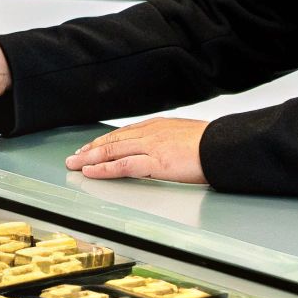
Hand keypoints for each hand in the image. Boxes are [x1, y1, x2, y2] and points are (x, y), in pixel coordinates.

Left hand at [63, 118, 208, 183]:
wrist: (224, 145)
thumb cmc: (212, 144)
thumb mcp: (187, 137)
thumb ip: (171, 141)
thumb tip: (167, 149)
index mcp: (159, 126)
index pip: (124, 133)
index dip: (105, 141)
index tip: (92, 147)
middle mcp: (151, 133)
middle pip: (113, 140)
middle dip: (91, 148)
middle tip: (74, 156)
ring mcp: (151, 146)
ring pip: (113, 150)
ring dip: (90, 158)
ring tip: (74, 164)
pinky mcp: (155, 162)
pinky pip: (123, 165)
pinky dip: (104, 168)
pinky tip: (91, 171)